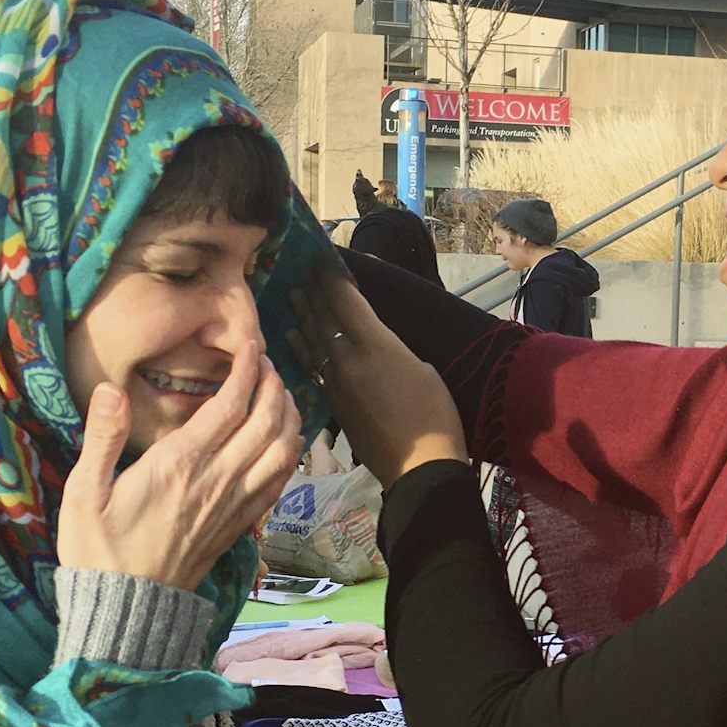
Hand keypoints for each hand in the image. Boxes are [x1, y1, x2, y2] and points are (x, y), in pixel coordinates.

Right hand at [57, 344, 302, 591]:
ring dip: (289, 417)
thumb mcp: (83, 492)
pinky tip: (286, 442)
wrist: (128, 610)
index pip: (229, 406)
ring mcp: (232, 505)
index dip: (247, 370)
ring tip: (281, 394)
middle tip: (267, 364)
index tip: (251, 346)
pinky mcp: (238, 525)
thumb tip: (109, 389)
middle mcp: (215, 481)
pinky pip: (277, 483)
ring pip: (281, 452)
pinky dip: (289, 455)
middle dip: (275, 386)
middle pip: (266, 423)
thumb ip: (101, 437)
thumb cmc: (98, 551)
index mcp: (179, 465)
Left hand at [287, 268, 467, 488]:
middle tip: (300, 269)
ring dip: (301, 316)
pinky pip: (312, 368)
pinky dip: (301, 349)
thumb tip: (377, 347)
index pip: (346, 302)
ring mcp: (337, 383)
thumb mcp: (424, 371)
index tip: (320, 258)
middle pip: (325, 318)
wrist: (420, 468)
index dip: (331, 278)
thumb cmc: (436, 418)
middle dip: (313, 291)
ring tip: (290, 295)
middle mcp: (350, 360)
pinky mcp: (334, 404)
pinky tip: (292, 338)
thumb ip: (394, 352)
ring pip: (313, 342)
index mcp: (377, 347)